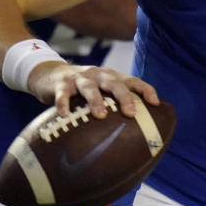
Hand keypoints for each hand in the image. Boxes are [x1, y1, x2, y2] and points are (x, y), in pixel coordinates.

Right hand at [28, 60, 159, 118]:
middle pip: (114, 83)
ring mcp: (79, 78)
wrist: (50, 74)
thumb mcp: (101, 91)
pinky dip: (64, 104)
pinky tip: (65, 116)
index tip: (155, 103)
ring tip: (101, 115)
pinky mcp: (61, 84)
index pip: (132, 80)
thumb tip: (136, 131)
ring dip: (96, 100)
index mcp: (111, 77)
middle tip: (130, 113)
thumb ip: (114, 104)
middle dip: (124, 97)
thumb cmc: (83, 89)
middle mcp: (98, 75)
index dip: (145, 89)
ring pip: (90, 88)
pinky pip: (62, 94)